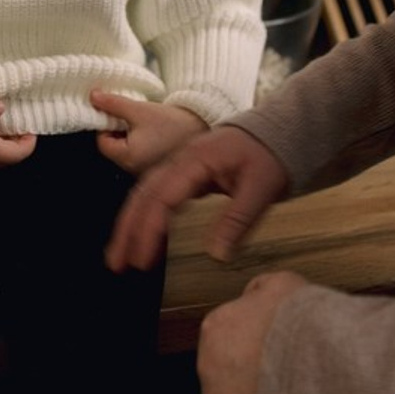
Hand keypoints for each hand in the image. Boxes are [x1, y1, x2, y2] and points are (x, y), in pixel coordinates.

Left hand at [90, 88, 205, 174]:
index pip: (102, 142)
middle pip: (114, 148)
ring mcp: (147, 173)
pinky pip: (142, 157)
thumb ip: (113, 104)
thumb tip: (93, 96)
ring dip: (132, 137)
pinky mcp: (159, 170)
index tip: (118, 113)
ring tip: (148, 124)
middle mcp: (135, 171)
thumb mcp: (140, 110)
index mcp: (127, 158)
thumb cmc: (174, 123)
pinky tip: (157, 134)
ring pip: (128, 152)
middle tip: (134, 116)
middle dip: (119, 130)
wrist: (208, 131)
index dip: (106, 124)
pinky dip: (144, 144)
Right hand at [105, 125, 288, 271]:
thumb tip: (216, 256)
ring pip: (147, 193)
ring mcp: (182, 165)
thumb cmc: (270, 155)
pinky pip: (160, 194)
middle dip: (127, 228)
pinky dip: (147, 215)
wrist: (278, 130)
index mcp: (196, 160)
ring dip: (131, 223)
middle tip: (116, 263)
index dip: (149, 228)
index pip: (163, 195)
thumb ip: (238, 221)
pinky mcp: (188, 173)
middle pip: (145, 193)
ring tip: (120, 255)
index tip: (141, 259)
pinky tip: (144, 235)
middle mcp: (182, 160)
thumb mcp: (262, 188)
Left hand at [197, 272, 306, 393]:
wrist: (320, 361)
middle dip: (239, 377)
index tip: (268, 351)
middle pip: (217, 373)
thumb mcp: (280, 284)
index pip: (221, 338)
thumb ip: (259, 291)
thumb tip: (253, 298)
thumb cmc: (301, 321)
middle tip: (273, 381)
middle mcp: (208, 366)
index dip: (246, 345)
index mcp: (216, 328)